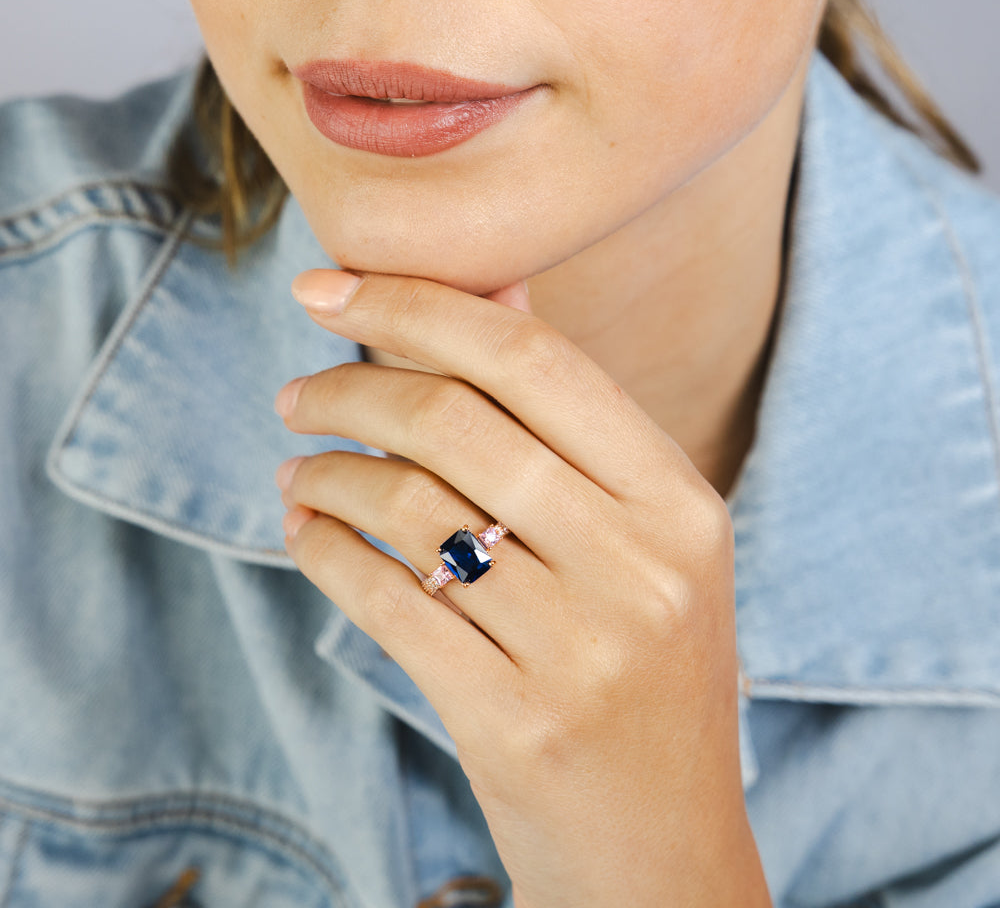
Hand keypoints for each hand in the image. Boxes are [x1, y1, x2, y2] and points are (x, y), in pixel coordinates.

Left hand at [275, 269, 770, 907]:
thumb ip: (565, 420)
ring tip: (300, 470)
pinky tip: (306, 531)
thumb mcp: (640, 540)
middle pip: (459, 422)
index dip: (420, 306)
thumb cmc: (643, 673)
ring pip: (410, 508)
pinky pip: (385, 601)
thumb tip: (491, 286)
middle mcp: (640, 566)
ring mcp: (582, 649)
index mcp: (679, 503)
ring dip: (329, 473)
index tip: (330, 288)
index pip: (535, 359)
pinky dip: (325, 551)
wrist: (663, 849)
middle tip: (299, 391)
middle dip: (353, 386)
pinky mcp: (513, 722)